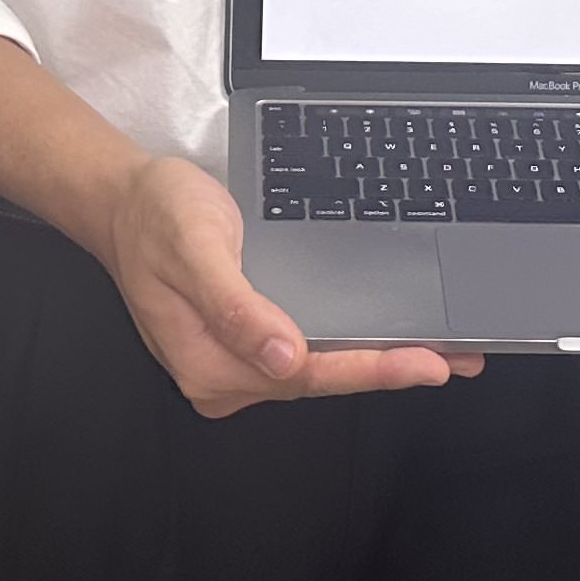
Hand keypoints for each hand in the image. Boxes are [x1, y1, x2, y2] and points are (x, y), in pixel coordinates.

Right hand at [87, 151, 479, 418]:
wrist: (122, 201)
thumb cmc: (155, 217)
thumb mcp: (196, 249)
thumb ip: (237, 307)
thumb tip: (284, 356)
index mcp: (209, 363)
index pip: (307, 375)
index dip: (372, 370)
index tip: (426, 363)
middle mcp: (223, 375)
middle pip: (320, 379)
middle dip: (389, 368)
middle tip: (457, 358)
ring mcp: (235, 364)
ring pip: (318, 369)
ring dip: (377, 361)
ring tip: (441, 352)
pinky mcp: (245, 346)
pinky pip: (307, 354)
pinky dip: (351, 348)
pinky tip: (386, 340)